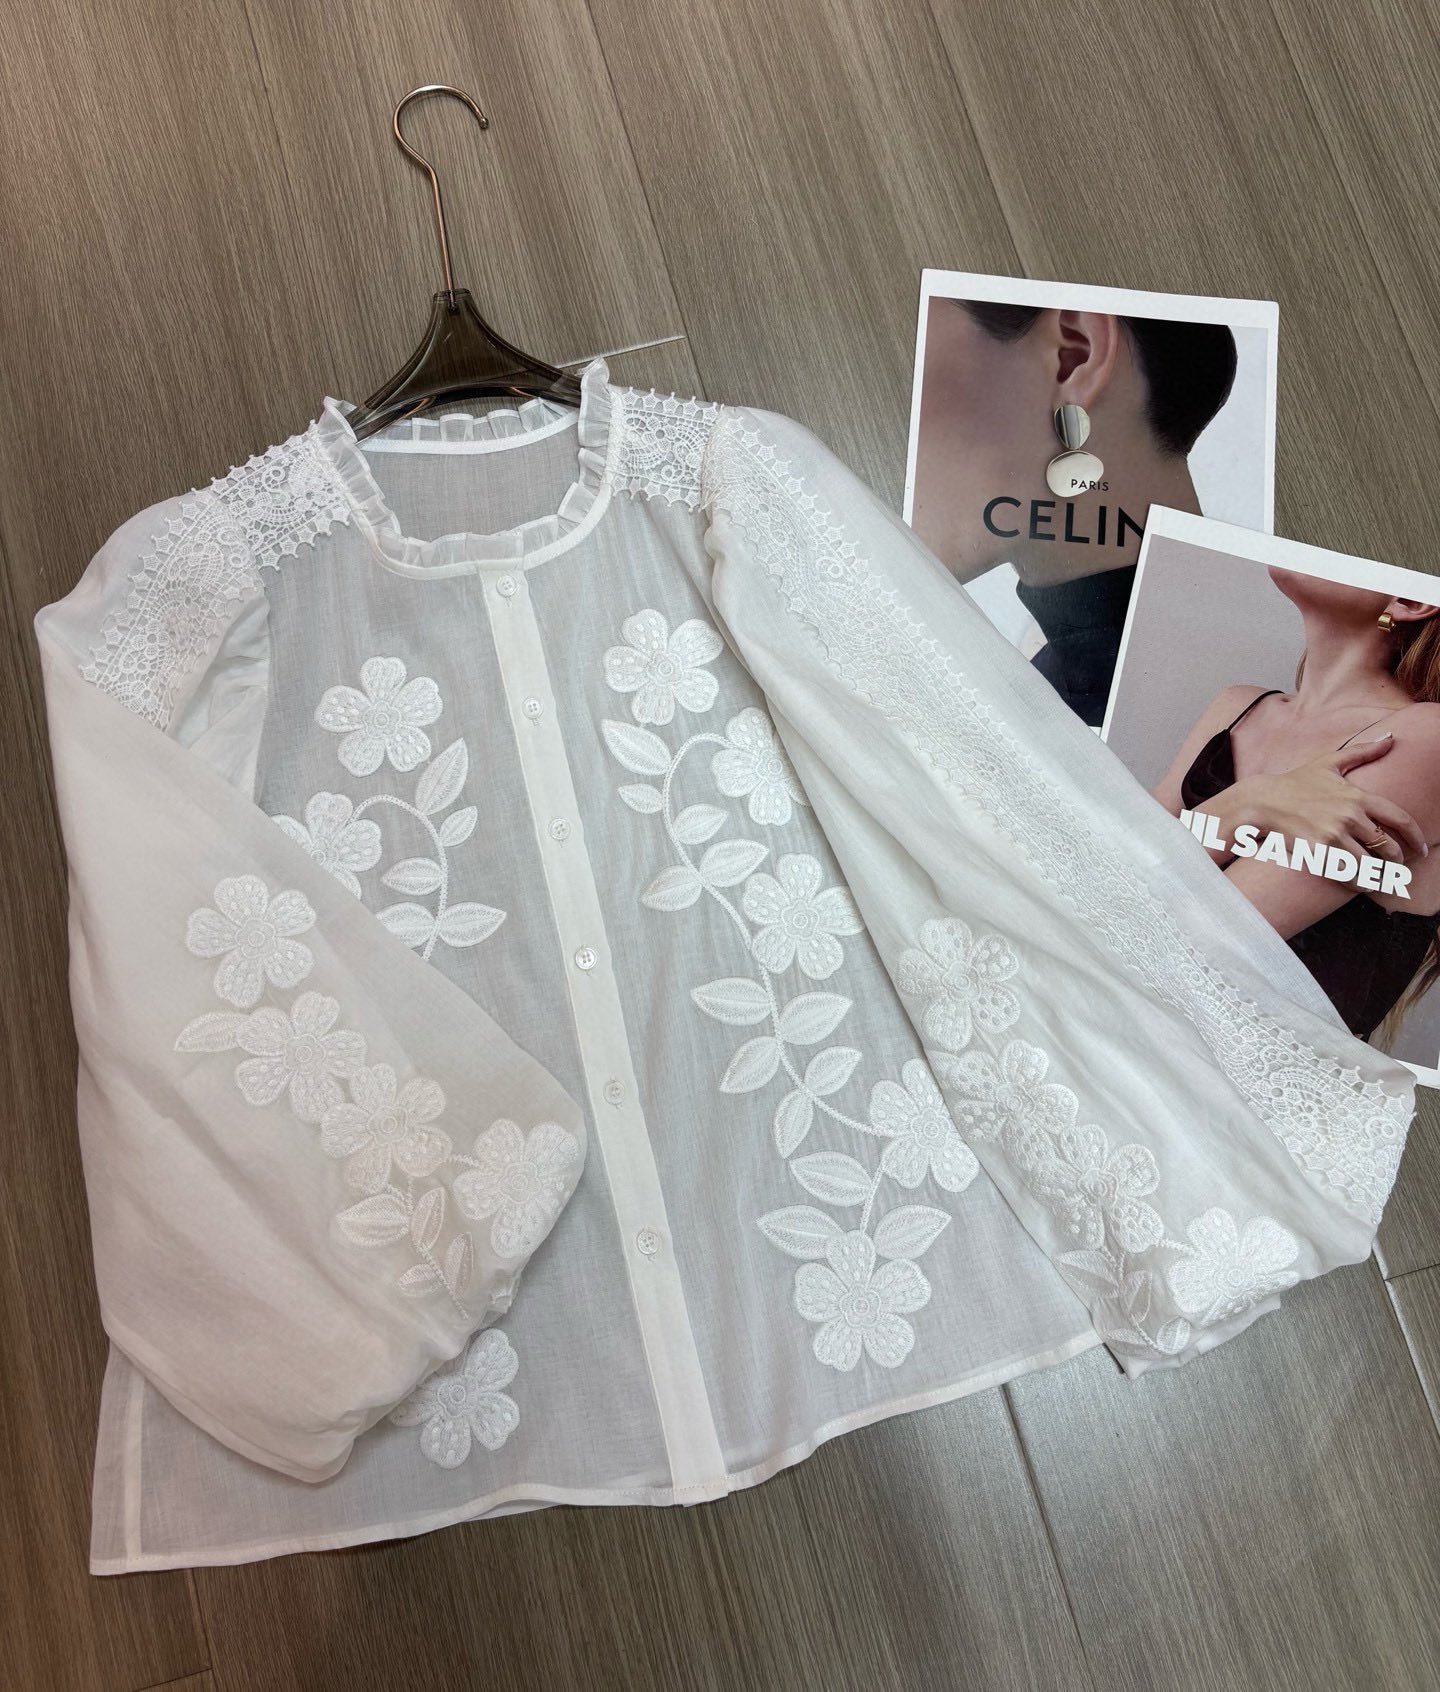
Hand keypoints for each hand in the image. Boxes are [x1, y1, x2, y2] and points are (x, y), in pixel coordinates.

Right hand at [1210, 735, 1427, 863]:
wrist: (1261, 801)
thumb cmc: (1295, 782)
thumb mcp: (1329, 763)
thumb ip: (1362, 751)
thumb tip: (1391, 738)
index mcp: (1357, 796)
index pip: (1399, 819)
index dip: (1415, 837)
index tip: (1421, 849)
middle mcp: (1349, 816)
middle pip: (1387, 847)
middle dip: (1396, 861)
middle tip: (1396, 868)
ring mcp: (1333, 835)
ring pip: (1369, 865)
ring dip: (1378, 877)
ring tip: (1379, 880)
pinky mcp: (1318, 851)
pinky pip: (1347, 874)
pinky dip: (1358, 883)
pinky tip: (1360, 884)